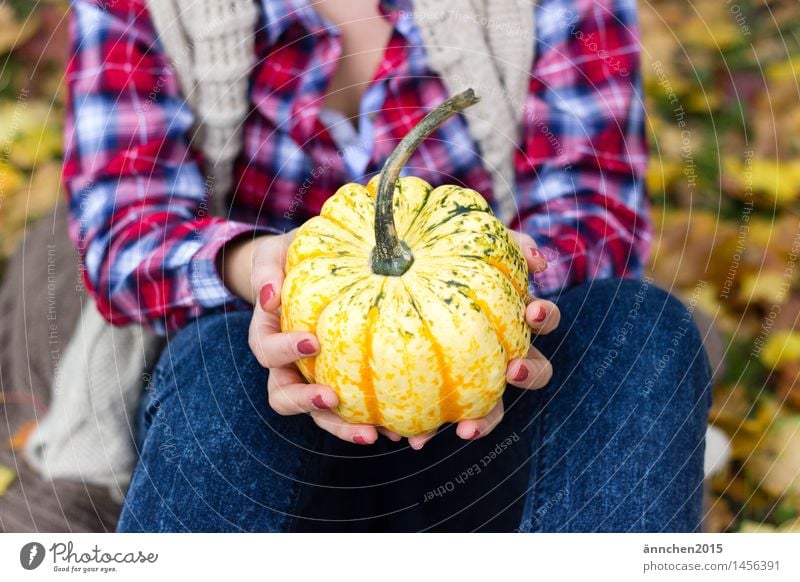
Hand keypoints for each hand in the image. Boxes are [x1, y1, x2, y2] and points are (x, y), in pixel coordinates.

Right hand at [221, 232, 400, 444]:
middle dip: (307, 403)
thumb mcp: (274, 256)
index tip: (312, 342)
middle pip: (285, 396)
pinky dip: (374, 422)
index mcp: (268, 335)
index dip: (285, 351)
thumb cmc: (291, 260)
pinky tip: (401, 430)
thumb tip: (272, 295)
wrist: (308, 270)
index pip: (267, 350)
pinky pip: (353, 410)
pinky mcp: (342, 384)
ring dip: (342, 427)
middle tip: (332, 399)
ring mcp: (313, 378)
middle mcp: (287, 365)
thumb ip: (268, 271)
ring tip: (372, 434)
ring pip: (319, 414)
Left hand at [407, 229, 558, 449]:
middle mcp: (505, 352)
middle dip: (529, 372)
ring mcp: (478, 378)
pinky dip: (429, 430)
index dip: (545, 315)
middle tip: (514, 368)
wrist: (399, 277)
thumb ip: (509, 245)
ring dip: (485, 420)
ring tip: (464, 428)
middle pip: (535, 369)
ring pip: (494, 407)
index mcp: (514, 316)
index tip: (532, 308)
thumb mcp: (478, 243)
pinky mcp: (445, 398)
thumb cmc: (449, 261)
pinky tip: (405, 436)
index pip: (544, 318)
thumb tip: (538, 261)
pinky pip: (441, 418)